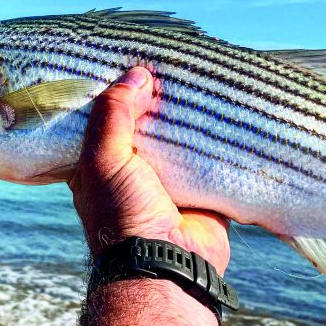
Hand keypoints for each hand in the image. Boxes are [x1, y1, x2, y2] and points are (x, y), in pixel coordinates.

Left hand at [70, 67, 229, 273]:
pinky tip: (225, 105)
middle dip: (157, 98)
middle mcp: (133, 170)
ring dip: (189, 115)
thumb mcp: (104, 159)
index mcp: (100, 165)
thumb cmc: (123, 214)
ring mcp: (168, 180)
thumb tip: (137, 74)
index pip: (105, 118)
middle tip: (172, 61)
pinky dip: (217, 136)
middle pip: (145, 123)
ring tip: (200, 74)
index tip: (130, 58)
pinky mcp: (202, 188)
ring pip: (179, 136)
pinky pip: (211, 155)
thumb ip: (113, 115)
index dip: (116, 91)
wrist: (167, 266)